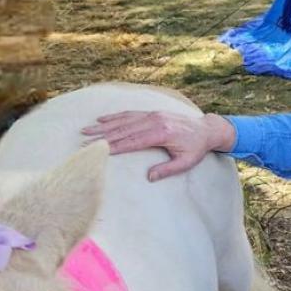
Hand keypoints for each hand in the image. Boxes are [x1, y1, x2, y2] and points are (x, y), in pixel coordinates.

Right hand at [80, 111, 234, 180]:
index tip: (100, 151)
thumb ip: (167, 170)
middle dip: (102, 136)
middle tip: (83, 141)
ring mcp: (152, 114)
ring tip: (86, 130)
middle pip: (123, 130)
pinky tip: (101, 120)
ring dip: (103, 125)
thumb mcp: (186, 162)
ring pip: (123, 120)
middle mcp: (154, 121)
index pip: (133, 141)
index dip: (116, 146)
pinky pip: (129, 114)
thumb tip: (149, 177)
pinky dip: (114, 117)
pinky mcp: (151, 112)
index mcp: (162, 133)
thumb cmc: (196, 148)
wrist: (206, 129)